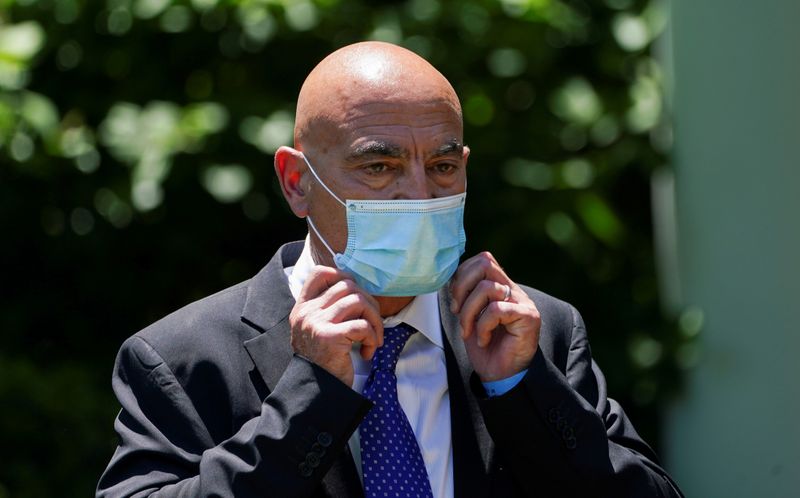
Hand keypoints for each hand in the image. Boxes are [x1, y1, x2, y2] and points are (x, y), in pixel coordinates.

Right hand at [289, 265, 383, 386]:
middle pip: (347, 285)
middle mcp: (307, 312)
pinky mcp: (330, 337)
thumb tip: (359, 291)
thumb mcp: (318, 331)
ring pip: (358, 301)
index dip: (342, 275)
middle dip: (369, 303)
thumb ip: (328, 310)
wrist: (316, 392)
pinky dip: (372, 337)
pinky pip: (362, 325)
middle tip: (373, 325)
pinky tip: (367, 352)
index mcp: (303, 308)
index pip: (319, 273)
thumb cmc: (324, 362)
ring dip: (375, 320)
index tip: (355, 294)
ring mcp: (316, 323)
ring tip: (373, 339)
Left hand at [449, 252, 540, 381]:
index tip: (454, 302)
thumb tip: (447, 278)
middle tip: (456, 311)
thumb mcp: (469, 316)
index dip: (462, 275)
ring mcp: (523, 302)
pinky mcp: (528, 317)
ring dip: (469, 312)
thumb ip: (464, 295)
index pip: (483, 259)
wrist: (500, 376)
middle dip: (462, 286)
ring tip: (468, 331)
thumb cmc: (485, 347)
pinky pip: (497, 310)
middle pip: (485, 263)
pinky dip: (483, 326)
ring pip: (487, 287)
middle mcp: (513, 290)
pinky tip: (483, 340)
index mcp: (501, 286)